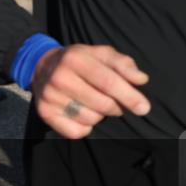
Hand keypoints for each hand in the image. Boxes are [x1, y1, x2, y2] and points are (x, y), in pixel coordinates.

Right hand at [32, 44, 150, 138]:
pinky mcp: (44, 112)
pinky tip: (82, 113)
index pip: (108, 82)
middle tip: (114, 102)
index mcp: (75, 59)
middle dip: (116, 107)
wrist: (42, 66)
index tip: (143, 108)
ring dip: (99, 115)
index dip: (129, 96)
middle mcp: (59, 77)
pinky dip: (85, 127)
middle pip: (102, 104)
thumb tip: (141, 80)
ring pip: (91, 119)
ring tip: (93, 103)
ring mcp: (49, 96)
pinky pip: (76, 132)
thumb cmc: (80, 61)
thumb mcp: (101, 54)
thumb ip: (123, 64)